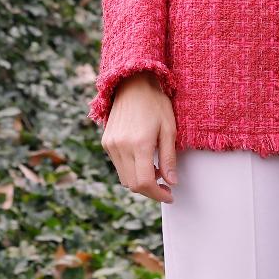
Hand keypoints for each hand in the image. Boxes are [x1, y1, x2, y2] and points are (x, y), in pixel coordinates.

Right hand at [101, 71, 177, 202]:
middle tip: (165, 186)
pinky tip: (143, 160)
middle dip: (150, 190)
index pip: (145, 182)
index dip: (158, 194)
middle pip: (133, 184)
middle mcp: (121, 147)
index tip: (170, 195)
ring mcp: (111, 145)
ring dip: (140, 181)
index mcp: (139, 144)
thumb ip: (169, 157)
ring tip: (156, 170)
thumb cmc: (155, 103)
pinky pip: (118, 166)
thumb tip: (172, 182)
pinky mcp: (106, 142)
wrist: (133, 83)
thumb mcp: (169, 128)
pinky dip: (131, 170)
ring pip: (124, 178)